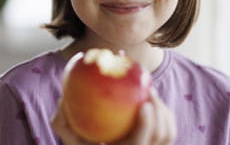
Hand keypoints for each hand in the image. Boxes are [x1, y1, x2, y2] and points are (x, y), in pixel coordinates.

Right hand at [51, 89, 176, 144]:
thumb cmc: (82, 141)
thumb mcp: (69, 135)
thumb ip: (62, 122)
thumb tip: (63, 100)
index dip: (146, 127)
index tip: (144, 105)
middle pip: (161, 138)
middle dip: (160, 113)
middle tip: (149, 91)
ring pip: (167, 133)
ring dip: (162, 110)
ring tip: (149, 90)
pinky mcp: (157, 143)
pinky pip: (167, 128)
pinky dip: (162, 111)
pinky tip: (150, 95)